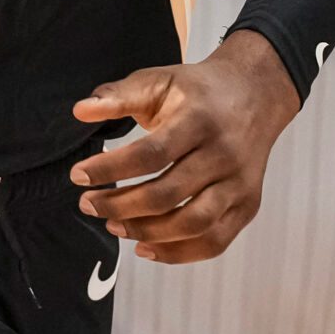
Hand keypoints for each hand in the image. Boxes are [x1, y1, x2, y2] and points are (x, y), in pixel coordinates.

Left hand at [69, 31, 299, 262]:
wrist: (255, 95)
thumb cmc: (199, 91)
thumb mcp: (159, 80)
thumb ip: (119, 95)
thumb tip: (79, 111)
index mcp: (199, 120)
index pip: (151, 154)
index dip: (111, 169)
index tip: (78, 176)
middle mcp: (223, 154)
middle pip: (167, 194)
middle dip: (120, 206)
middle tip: (89, 204)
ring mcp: (239, 184)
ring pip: (192, 224)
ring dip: (146, 232)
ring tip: (113, 225)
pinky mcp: (247, 204)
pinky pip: (214, 241)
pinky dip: (178, 253)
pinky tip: (146, 246)